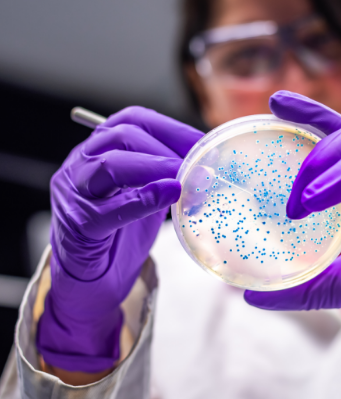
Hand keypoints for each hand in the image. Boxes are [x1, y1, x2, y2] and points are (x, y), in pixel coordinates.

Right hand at [37, 107, 202, 371]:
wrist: (91, 278)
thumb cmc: (120, 233)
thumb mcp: (146, 194)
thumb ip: (167, 176)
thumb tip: (208, 166)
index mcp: (99, 150)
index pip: (133, 120)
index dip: (171, 128)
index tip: (203, 142)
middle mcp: (81, 165)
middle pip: (121, 136)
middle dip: (165, 147)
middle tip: (197, 164)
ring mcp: (75, 194)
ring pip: (109, 165)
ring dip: (154, 167)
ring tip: (184, 178)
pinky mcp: (79, 226)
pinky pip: (108, 209)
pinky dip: (143, 199)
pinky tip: (169, 195)